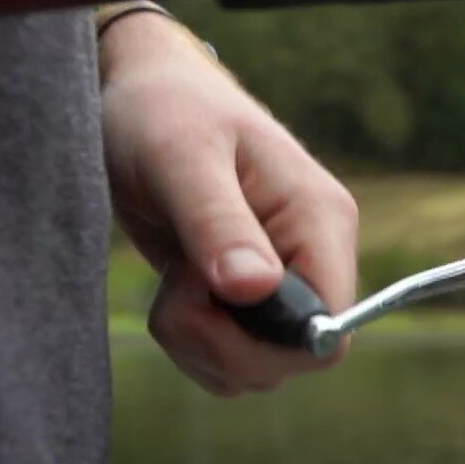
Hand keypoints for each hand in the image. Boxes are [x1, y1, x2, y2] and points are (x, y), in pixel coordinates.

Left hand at [99, 11, 358, 395]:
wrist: (134, 94)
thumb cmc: (162, 110)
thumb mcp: (182, 159)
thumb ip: (218, 223)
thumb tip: (253, 289)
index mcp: (320, 220)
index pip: (331, 327)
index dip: (269, 341)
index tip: (207, 298)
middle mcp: (313, 257)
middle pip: (294, 359)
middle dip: (222, 344)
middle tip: (176, 287)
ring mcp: (281, 282)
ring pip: (259, 370)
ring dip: (200, 346)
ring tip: (173, 279)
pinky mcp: (246, 299)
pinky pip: (232, 362)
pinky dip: (194, 348)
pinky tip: (174, 296)